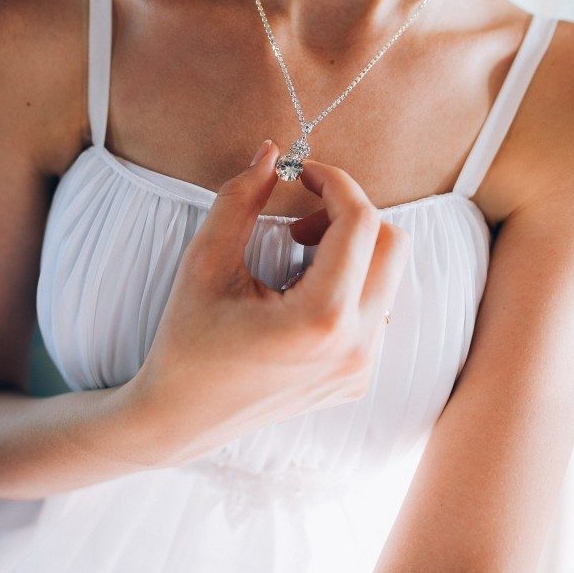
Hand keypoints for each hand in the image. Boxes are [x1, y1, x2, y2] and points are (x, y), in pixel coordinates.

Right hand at [127, 139, 410, 464]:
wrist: (180, 420)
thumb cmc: (186, 342)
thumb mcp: (204, 263)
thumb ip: (239, 199)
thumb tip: (272, 152)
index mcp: (321, 319)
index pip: (361, 222)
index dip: (334, 181)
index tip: (300, 172)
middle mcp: (356, 347)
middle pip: (393, 244)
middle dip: (349, 214)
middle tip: (298, 220)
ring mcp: (363, 368)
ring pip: (389, 276)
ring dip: (351, 250)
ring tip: (295, 256)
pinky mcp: (359, 378)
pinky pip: (378, 309)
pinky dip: (349, 283)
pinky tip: (300, 292)